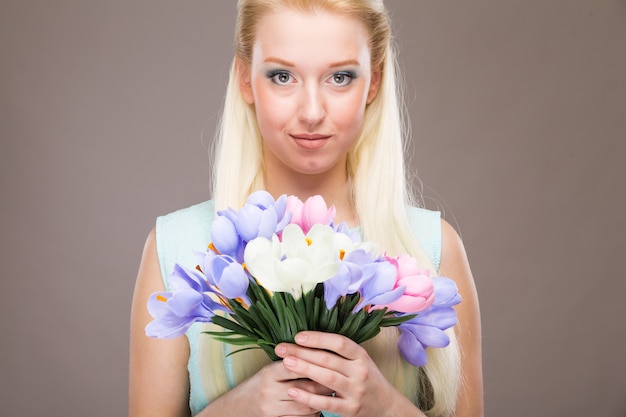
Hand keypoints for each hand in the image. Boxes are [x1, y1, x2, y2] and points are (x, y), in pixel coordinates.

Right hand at [212, 359, 330, 416]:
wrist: (238, 408)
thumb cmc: (259, 385)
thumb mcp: (269, 370)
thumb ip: (290, 364)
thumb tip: (319, 354)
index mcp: (269, 372)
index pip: (296, 365)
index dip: (314, 362)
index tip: (330, 360)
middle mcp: (269, 390)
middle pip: (304, 386)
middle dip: (324, 383)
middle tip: (338, 377)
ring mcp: (272, 408)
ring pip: (305, 405)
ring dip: (321, 400)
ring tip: (332, 392)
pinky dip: (312, 413)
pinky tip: (319, 406)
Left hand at [274, 331, 414, 416]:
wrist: (387, 407)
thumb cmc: (368, 379)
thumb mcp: (360, 361)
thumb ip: (340, 352)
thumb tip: (309, 339)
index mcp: (362, 356)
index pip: (339, 342)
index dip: (318, 338)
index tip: (298, 336)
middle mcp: (360, 372)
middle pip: (328, 359)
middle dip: (303, 352)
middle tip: (282, 348)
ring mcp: (355, 391)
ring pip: (327, 378)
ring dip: (304, 369)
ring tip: (285, 363)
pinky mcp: (350, 409)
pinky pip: (326, 403)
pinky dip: (308, 397)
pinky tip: (293, 391)